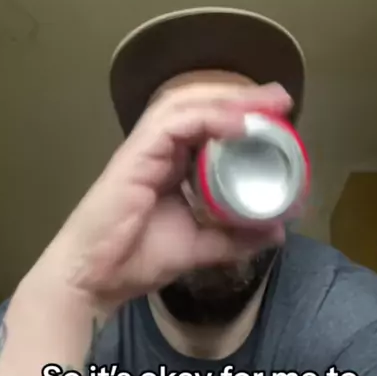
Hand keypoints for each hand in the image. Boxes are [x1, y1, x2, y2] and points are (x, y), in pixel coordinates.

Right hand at [41, 82, 291, 311]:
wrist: (95, 278)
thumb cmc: (135, 261)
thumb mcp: (200, 247)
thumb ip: (235, 238)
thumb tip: (277, 231)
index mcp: (170, 166)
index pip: (207, 126)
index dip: (241, 115)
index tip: (279, 117)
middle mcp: (159, 150)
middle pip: (200, 105)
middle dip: (241, 97)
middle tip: (281, 98)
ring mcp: (145, 150)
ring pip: (187, 104)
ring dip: (229, 99)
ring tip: (267, 103)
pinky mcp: (136, 156)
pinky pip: (174, 124)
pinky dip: (209, 118)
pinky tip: (239, 124)